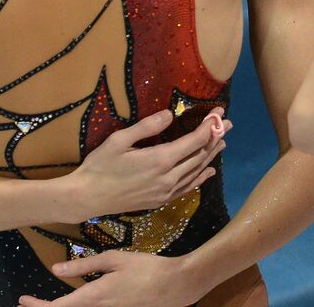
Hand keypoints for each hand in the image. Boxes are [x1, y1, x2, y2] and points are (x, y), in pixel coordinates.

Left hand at [15, 247, 243, 306]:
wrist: (174, 286)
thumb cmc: (145, 267)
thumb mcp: (114, 260)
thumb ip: (84, 266)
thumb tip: (55, 269)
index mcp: (93, 297)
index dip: (37, 306)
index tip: (23, 299)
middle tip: (29, 301)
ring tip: (49, 301)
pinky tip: (77, 301)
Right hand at [69, 108, 228, 218]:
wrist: (86, 198)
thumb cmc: (100, 166)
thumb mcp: (119, 140)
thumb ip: (147, 126)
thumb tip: (171, 114)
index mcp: (160, 160)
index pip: (194, 141)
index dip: (209, 126)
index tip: (219, 113)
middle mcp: (168, 178)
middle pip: (199, 156)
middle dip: (215, 138)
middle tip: (227, 124)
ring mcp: (165, 192)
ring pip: (196, 172)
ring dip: (211, 156)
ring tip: (222, 143)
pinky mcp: (159, 201)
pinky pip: (187, 188)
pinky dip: (200, 178)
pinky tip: (208, 172)